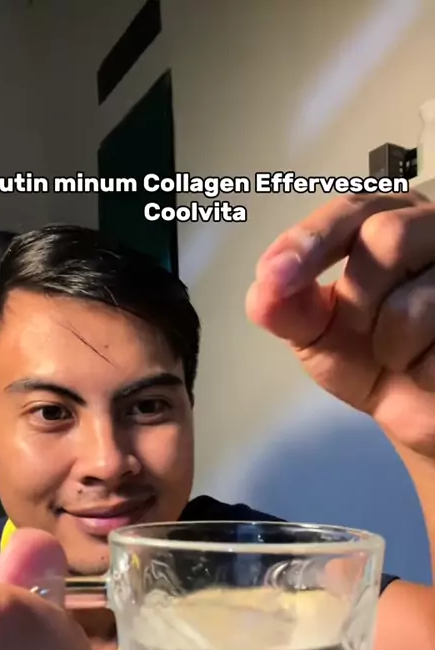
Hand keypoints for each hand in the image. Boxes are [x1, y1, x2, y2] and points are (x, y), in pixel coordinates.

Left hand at [246, 191, 434, 456]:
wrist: (420, 407)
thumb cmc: (370, 357)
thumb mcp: (316, 332)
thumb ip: (287, 308)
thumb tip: (264, 290)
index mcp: (392, 219)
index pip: (352, 209)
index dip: (311, 240)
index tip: (274, 276)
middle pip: (389, 236)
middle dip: (360, 302)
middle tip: (365, 333)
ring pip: (415, 304)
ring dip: (392, 349)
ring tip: (403, 358)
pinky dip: (424, 372)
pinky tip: (428, 371)